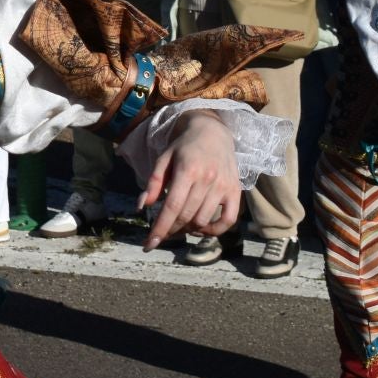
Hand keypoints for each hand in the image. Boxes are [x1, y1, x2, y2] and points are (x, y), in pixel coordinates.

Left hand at [139, 109, 241, 250]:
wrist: (213, 132)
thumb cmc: (184, 147)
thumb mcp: (164, 159)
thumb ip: (153, 182)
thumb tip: (142, 207)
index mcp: (187, 170)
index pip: (172, 207)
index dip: (160, 228)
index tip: (148, 245)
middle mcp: (208, 179)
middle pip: (186, 216)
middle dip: (170, 230)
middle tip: (161, 233)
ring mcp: (224, 186)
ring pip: (203, 220)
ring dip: (188, 229)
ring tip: (179, 225)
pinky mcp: (236, 192)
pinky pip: (228, 220)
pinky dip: (214, 230)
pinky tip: (201, 228)